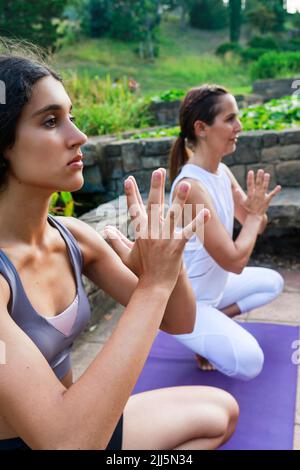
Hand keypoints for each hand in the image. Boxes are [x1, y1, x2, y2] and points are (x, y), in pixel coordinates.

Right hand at [104, 168, 209, 289]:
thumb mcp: (125, 256)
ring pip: (172, 214)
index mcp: (139, 232)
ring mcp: (164, 238)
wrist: (153, 288)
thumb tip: (105, 229)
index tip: (129, 179)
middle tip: (158, 171)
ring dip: (179, 198)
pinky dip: (197, 222)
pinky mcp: (177, 246)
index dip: (131, 194)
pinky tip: (206, 212)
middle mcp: (151, 232)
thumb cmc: (140, 272)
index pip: (134, 209)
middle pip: (153, 205)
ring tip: (184, 183)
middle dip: (155, 186)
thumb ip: (115, 240)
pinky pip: (189, 231)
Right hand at [233, 169, 280, 216]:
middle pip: (258, 185)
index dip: (250, 178)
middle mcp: (257, 195)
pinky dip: (276, 191)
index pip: (250, 185)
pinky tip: (279, 187)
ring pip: (265, 188)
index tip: (250, 171)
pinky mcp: (268, 200)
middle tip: (260, 170)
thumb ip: (238, 196)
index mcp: (250, 195)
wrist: (255, 216)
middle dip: (259, 177)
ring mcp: (263, 197)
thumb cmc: (248, 208)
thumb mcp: (242, 202)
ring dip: (266, 181)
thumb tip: (236, 189)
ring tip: (267, 174)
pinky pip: (272, 195)